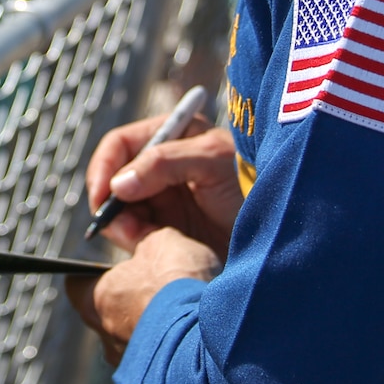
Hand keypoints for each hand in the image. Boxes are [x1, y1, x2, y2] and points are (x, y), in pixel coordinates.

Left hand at [67, 226, 221, 364]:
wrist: (209, 339)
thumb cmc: (178, 286)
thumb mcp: (164, 244)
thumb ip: (147, 241)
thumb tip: (147, 242)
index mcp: (96, 299)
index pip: (77, 284)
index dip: (95, 274)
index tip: (115, 268)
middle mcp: (104, 337)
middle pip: (107, 315)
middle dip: (130, 303)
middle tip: (158, 289)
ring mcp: (128, 366)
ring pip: (133, 343)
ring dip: (152, 331)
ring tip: (183, 318)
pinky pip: (158, 366)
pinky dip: (171, 353)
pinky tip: (193, 341)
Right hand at [86, 119, 241, 256]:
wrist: (280, 231)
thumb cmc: (254, 183)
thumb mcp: (213, 162)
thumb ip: (164, 163)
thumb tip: (119, 184)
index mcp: (174, 136)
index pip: (122, 144)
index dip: (105, 166)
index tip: (102, 194)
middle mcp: (163, 165)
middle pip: (115, 178)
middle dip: (111, 201)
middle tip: (120, 226)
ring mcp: (164, 199)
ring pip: (120, 209)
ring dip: (121, 225)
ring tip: (141, 239)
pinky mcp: (166, 230)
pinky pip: (133, 234)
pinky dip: (132, 241)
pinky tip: (148, 247)